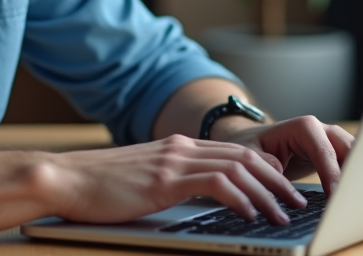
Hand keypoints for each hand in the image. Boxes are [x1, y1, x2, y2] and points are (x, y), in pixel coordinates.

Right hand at [47, 135, 306, 225]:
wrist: (64, 179)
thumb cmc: (98, 188)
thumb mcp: (144, 182)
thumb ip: (172, 183)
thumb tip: (200, 202)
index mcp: (178, 148)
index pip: (235, 152)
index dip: (266, 170)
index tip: (285, 191)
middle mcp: (181, 148)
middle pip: (245, 156)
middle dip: (277, 180)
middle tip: (298, 203)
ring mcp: (173, 161)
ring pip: (237, 168)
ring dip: (267, 193)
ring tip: (283, 215)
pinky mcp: (165, 179)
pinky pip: (215, 184)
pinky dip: (240, 199)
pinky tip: (251, 215)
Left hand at [214, 116, 354, 190]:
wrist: (255, 144)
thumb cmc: (252, 147)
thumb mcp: (249, 154)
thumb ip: (263, 161)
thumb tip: (279, 169)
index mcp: (303, 127)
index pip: (324, 149)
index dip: (331, 171)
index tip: (335, 193)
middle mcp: (322, 131)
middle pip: (348, 148)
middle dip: (354, 171)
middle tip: (355, 198)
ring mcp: (331, 143)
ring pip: (355, 156)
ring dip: (360, 175)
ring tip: (360, 200)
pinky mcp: (335, 156)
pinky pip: (352, 165)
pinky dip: (356, 179)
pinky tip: (356, 198)